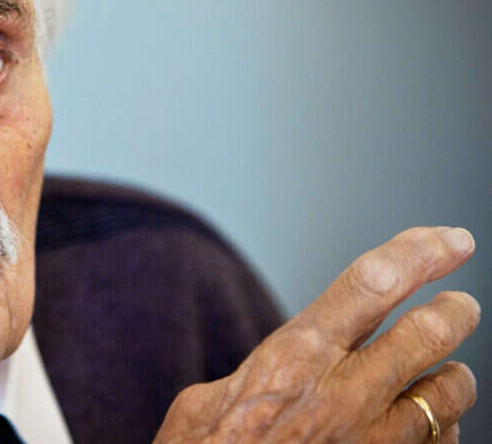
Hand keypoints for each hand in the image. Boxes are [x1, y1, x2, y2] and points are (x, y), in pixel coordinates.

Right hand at [154, 226, 479, 442]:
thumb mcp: (204, 401)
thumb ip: (253, 375)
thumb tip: (274, 366)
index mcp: (293, 359)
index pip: (372, 283)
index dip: (418, 252)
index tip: (449, 240)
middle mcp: (343, 397)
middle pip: (427, 334)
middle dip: (454, 312)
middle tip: (460, 306)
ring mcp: (372, 443)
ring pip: (447, 395)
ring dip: (453, 377)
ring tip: (449, 370)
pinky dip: (440, 431)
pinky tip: (429, 427)